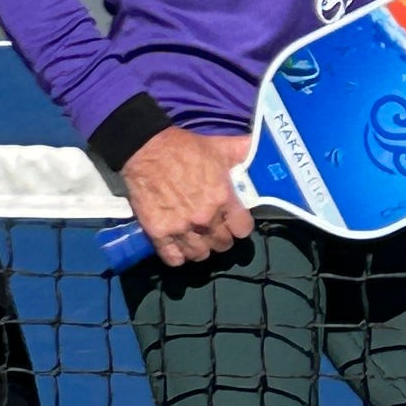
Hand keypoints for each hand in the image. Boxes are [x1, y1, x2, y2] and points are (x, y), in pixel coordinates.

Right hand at [123, 129, 254, 267]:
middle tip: (214, 227)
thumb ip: (242, 152)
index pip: (243, 229)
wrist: (145, 150)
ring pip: (200, 255)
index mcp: (222, 199)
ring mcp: (181, 229)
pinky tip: (179, 246)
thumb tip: (260, 147)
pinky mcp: (158, 233)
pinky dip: (178, 256)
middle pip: (222, 244)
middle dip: (221, 236)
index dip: (240, 225)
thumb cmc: (184, 148)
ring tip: (197, 238)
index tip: (235, 221)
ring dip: (201, 248)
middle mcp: (204, 219)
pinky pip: (173, 259)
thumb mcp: (219, 147)